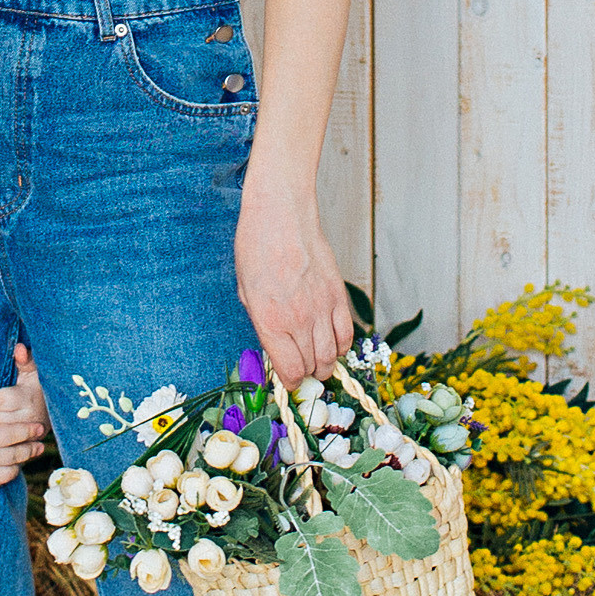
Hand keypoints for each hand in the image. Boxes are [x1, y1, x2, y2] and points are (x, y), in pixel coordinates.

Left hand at [0, 342, 50, 449]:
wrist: (56, 415)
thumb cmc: (37, 388)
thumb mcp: (35, 372)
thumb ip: (26, 360)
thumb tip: (19, 347)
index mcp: (27, 398)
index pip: (1, 400)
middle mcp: (26, 417)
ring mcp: (25, 434)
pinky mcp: (23, 446)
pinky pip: (2, 448)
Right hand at [0, 362, 50, 504]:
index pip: (12, 434)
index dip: (27, 430)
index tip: (40, 427)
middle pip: (16, 453)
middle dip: (30, 448)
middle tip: (42, 446)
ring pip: (10, 470)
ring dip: (21, 464)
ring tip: (28, 460)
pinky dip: (6, 479)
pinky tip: (7, 476)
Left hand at [236, 166, 352, 383]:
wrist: (281, 214)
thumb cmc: (256, 248)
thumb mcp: (246, 291)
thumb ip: (262, 323)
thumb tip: (276, 346)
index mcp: (270, 321)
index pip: (289, 371)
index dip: (289, 381)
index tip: (287, 379)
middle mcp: (299, 319)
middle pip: (312, 366)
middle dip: (307, 375)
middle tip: (302, 370)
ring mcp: (322, 308)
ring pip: (332, 355)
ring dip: (325, 364)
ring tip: (317, 360)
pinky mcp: (338, 295)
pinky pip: (348, 333)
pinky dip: (342, 345)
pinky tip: (332, 342)